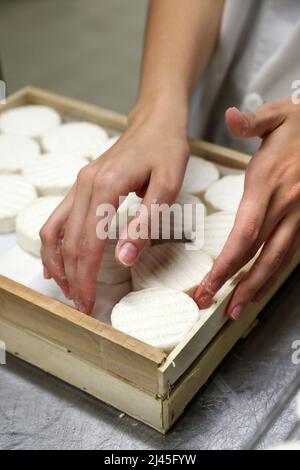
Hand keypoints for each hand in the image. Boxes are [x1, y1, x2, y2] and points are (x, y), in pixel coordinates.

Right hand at [40, 101, 188, 313]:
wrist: (155, 122)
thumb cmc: (166, 150)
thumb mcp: (167, 186)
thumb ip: (146, 222)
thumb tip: (124, 258)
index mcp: (104, 187)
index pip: (87, 243)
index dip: (85, 277)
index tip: (89, 303)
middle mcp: (84, 186)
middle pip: (68, 241)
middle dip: (72, 277)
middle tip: (81, 305)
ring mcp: (79, 185)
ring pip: (54, 230)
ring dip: (57, 262)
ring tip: (67, 288)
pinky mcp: (81, 186)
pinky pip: (58, 218)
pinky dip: (55, 243)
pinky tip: (58, 260)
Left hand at [194, 98, 299, 318]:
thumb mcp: (277, 116)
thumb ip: (251, 121)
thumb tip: (230, 116)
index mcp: (269, 184)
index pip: (246, 232)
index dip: (228, 262)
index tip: (209, 282)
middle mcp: (286, 206)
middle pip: (258, 254)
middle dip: (235, 283)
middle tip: (211, 305)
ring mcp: (299, 217)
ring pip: (277, 260)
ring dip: (256, 287)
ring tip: (235, 309)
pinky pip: (288, 253)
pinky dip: (272, 274)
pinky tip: (259, 287)